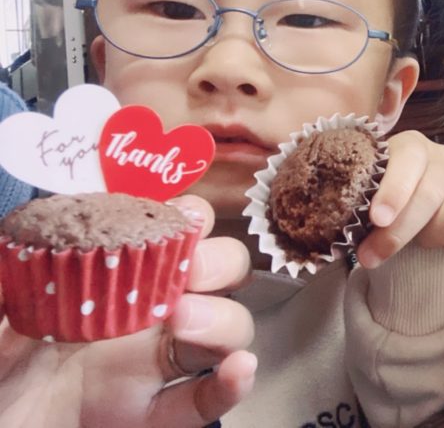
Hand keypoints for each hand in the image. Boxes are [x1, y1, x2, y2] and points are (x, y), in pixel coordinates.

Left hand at [0, 195, 256, 427]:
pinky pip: (207, 400)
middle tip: (188, 275)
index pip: (175, 231)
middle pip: (221, 273)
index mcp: (115, 276)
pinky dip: (232, 385)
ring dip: (222, 320)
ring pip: (227, 331)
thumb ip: (11, 281)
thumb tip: (30, 248)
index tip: (184, 220)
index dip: (192, 218)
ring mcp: (156, 366)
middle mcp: (148, 313)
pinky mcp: (155, 417)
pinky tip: (238, 371)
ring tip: (185, 325)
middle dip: (218, 264)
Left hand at [357, 130, 443, 267]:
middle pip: (430, 195)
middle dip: (399, 232)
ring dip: (431, 239)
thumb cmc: (387, 202)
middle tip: (371, 257)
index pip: (409, 159)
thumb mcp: (368, 196)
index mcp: (412, 147)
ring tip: (417, 243)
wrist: (419, 210)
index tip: (377, 219)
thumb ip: (356, 203)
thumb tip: (333, 229)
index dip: (395, 189)